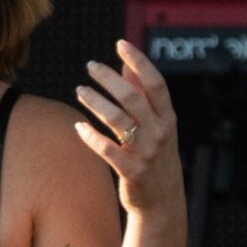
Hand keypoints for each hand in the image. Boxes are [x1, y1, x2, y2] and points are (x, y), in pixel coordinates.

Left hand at [74, 40, 183, 215]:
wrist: (163, 202)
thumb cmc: (157, 157)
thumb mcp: (157, 127)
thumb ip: (143, 97)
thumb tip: (127, 66)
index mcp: (167, 118)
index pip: (155, 83)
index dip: (139, 61)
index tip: (120, 44)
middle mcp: (159, 133)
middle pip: (132, 98)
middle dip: (108, 79)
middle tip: (90, 66)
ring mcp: (146, 153)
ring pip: (116, 120)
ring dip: (95, 101)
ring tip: (80, 90)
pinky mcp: (131, 172)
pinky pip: (106, 149)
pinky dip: (90, 136)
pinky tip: (78, 127)